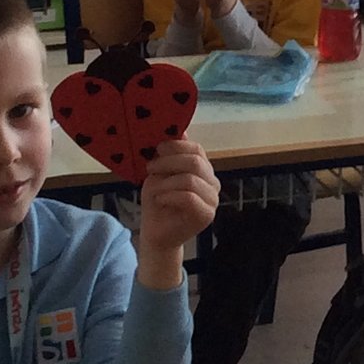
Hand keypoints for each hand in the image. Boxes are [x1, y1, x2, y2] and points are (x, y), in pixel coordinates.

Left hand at [134, 138, 219, 277]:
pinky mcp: (207, 215)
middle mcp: (212, 182)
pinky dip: (169, 196)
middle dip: (169, 162)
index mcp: (203, 169)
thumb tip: (178, 130)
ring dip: (166, 183)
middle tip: (150, 168)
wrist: (156, 233)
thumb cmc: (158, 201)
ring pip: (190, 180)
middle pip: (195, 162)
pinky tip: (160, 200)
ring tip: (154, 190)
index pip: (196, 149)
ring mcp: (213, 199)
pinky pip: (188, 197)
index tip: (156, 149)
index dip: (176, 146)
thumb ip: (169, 154)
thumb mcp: (159, 173)